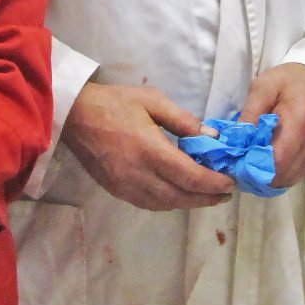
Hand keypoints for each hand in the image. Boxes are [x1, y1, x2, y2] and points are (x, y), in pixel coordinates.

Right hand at [62, 83, 232, 210]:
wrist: (74, 115)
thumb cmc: (114, 103)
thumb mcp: (152, 100)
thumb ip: (183, 121)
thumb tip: (211, 137)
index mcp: (150, 151)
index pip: (191, 176)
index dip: (214, 184)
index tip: (231, 183)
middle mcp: (140, 175)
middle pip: (181, 196)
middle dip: (207, 198)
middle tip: (225, 194)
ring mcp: (126, 186)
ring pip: (166, 204)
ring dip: (189, 203)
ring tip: (206, 196)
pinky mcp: (116, 190)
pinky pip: (149, 204)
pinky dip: (169, 203)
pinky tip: (178, 194)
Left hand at [242, 63, 304, 187]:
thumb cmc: (290, 80)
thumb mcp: (263, 87)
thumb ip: (250, 113)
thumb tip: (235, 141)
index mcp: (298, 122)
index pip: (276, 160)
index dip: (253, 167)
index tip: (235, 164)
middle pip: (281, 175)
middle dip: (257, 175)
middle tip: (239, 165)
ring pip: (288, 179)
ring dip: (268, 177)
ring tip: (251, 164)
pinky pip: (295, 175)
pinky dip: (279, 174)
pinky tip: (267, 163)